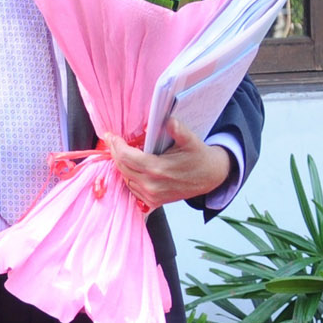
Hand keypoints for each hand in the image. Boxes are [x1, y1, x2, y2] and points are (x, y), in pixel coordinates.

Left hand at [105, 117, 231, 210]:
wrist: (211, 177)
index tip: (110, 135)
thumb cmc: (199, 157)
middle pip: (122, 167)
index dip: (115, 145)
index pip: (125, 156)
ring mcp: (152, 196)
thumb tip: (169, 120)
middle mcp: (152, 185)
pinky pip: (132, 188)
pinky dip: (129, 176)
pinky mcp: (153, 202)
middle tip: (113, 141)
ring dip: (122, 164)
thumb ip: (179, 131)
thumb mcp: (191, 141)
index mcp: (158, 169)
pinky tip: (132, 166)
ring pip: (125, 178)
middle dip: (116, 152)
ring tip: (122, 151)